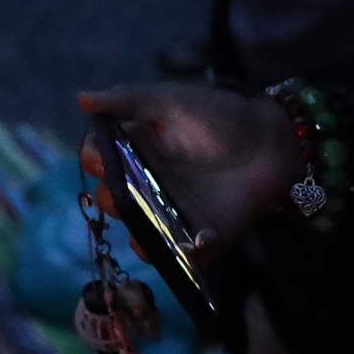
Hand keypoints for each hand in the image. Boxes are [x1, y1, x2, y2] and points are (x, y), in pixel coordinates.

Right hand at [78, 81, 297, 256]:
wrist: (271, 142)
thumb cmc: (218, 116)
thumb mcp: (170, 100)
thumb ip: (127, 99)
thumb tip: (81, 98)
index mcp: (133, 150)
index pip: (97, 159)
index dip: (94, 160)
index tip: (101, 158)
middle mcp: (146, 184)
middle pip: (111, 200)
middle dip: (111, 199)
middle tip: (127, 190)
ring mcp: (172, 213)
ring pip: (139, 234)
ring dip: (139, 234)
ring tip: (151, 225)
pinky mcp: (202, 237)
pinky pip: (182, 255)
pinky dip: (184, 254)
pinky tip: (193, 240)